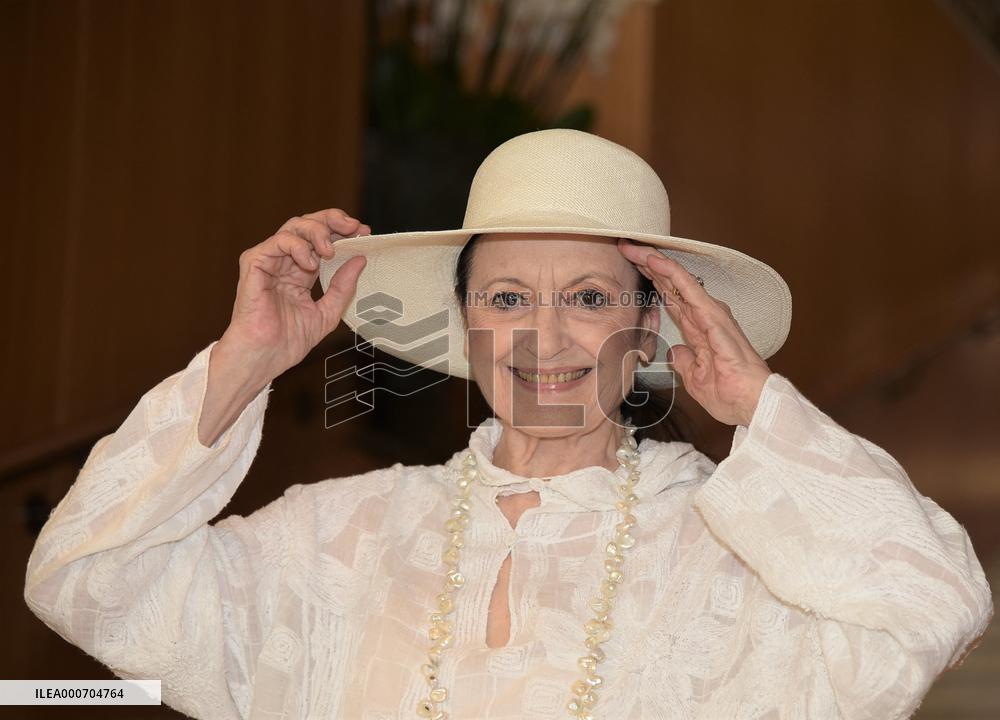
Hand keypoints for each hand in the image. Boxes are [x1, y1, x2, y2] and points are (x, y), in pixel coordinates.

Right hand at [219, 208, 370, 384]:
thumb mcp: (327, 313)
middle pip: (308, 225)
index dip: (342, 231)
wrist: (265, 357)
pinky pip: (276, 243)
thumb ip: (343, 286)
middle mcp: (285, 262)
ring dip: (317, 232)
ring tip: (330, 251)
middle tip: (354, 228)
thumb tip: (360, 259)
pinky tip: (310, 263)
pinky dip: (297, 247)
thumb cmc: (288, 340)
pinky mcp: (253, 264)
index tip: (364, 232)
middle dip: (333, 220)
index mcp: (301, 271)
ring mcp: (268, 261)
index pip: (322, 239)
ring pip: (293, 228)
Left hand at [618, 238, 771, 426]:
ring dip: (656, 263)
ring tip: (635, 248)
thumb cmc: (730, 395)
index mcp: (698, 330)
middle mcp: (704, 316)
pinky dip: (672, 274)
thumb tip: (675, 352)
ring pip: (678, 280)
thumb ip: (684, 361)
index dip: (651, 282)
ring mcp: (710, 314)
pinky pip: (689, 289)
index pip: (670, 299)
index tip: (631, 268)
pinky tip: (656, 262)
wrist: (751, 406)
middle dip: (648, 266)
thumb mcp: (694, 378)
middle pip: (671, 285)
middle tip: (627, 248)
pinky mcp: (713, 317)